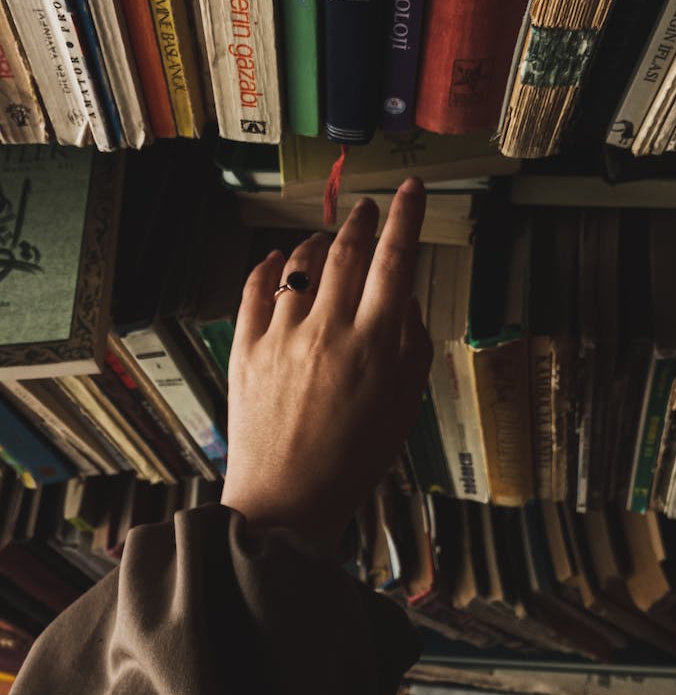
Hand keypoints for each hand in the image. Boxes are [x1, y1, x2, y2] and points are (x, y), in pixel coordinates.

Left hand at [222, 179, 432, 553]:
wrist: (287, 503)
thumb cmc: (353, 461)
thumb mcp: (403, 406)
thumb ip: (410, 345)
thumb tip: (403, 296)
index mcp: (375, 346)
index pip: (396, 260)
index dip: (406, 218)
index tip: (411, 191)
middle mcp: (328, 332)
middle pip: (347, 251)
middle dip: (362, 221)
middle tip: (369, 208)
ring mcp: (282, 337)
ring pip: (299, 263)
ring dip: (318, 243)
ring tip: (328, 239)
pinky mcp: (245, 349)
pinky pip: (254, 289)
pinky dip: (267, 267)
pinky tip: (276, 261)